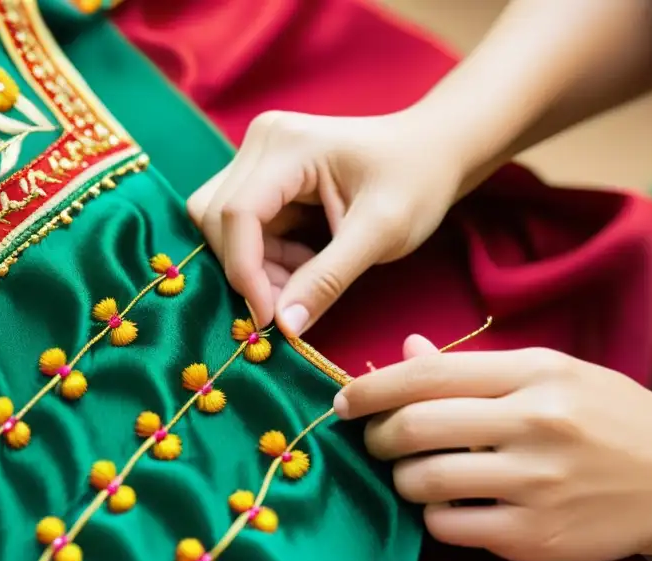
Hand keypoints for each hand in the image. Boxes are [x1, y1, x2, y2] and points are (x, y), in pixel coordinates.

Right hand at [186, 109, 462, 334]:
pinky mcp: (263, 175)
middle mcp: (262, 141)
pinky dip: (265, 258)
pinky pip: (241, 227)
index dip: (245, 271)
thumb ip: (328, 279)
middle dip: (247, 270)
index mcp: (288, 145)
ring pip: (222, 227)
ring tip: (306, 278)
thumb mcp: (380, 234)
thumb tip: (284, 327)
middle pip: (216, 219)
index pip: (237, 213)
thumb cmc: (417, 183)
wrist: (435, 152)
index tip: (271, 318)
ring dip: (255, 266)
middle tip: (291, 302)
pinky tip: (304, 264)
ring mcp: (259, 156)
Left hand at [334, 337, 651, 560]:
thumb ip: (475, 368)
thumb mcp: (553, 372)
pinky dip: (433, 517)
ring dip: (401, 479)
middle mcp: (534, 426)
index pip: (428, 375)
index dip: (371, 388)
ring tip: (412, 473)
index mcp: (535, 375)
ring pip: (423, 483)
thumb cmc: (607, 416)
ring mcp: (535, 486)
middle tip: (374, 441)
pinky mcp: (534, 538)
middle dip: (377, 437)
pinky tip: (449, 506)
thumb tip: (406, 351)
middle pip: (415, 429)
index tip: (343, 400)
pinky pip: (448, 528)